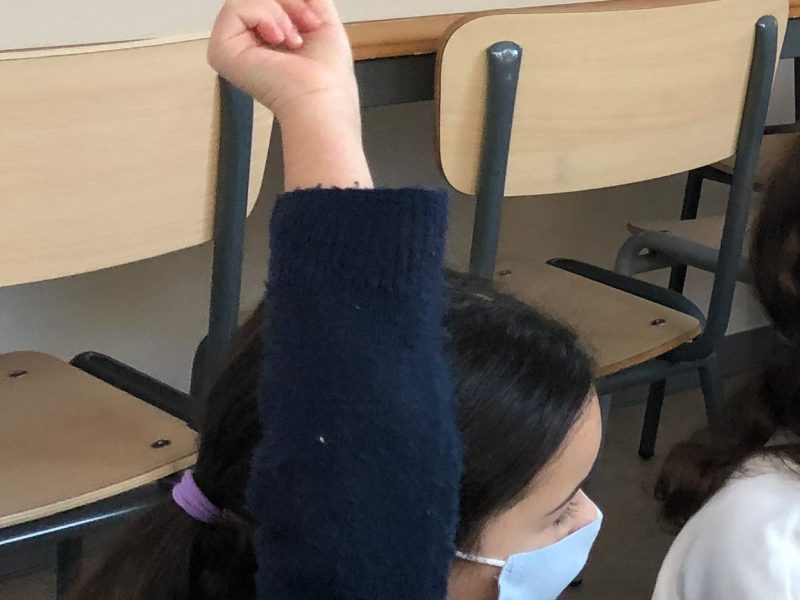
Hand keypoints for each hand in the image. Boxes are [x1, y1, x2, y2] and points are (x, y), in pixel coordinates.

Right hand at [208, 0, 357, 123]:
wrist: (322, 96)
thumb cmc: (327, 72)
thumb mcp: (320, 15)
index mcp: (264, 37)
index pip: (265, 2)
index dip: (290, 3)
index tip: (312, 22)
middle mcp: (244, 42)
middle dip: (288, 3)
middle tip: (307, 26)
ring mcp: (230, 46)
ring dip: (280, 10)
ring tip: (294, 38)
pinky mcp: (221, 50)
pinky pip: (236, 7)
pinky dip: (266, 16)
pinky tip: (278, 39)